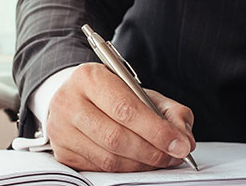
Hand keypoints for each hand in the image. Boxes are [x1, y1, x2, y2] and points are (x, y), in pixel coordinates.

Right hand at [45, 63, 195, 171]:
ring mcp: (62, 129)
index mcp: (89, 77)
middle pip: (116, 138)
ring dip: (141, 164)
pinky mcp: (62, 152)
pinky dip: (126, 169)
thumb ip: (168, 110)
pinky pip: (100, 168)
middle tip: (175, 155)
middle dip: (153, 151)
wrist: (72, 96)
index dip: (157, 131)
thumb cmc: (109, 93)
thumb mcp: (140, 91)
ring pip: (108, 158)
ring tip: (161, 159)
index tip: (180, 144)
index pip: (126, 109)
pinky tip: (140, 162)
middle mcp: (69, 102)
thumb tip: (184, 138)